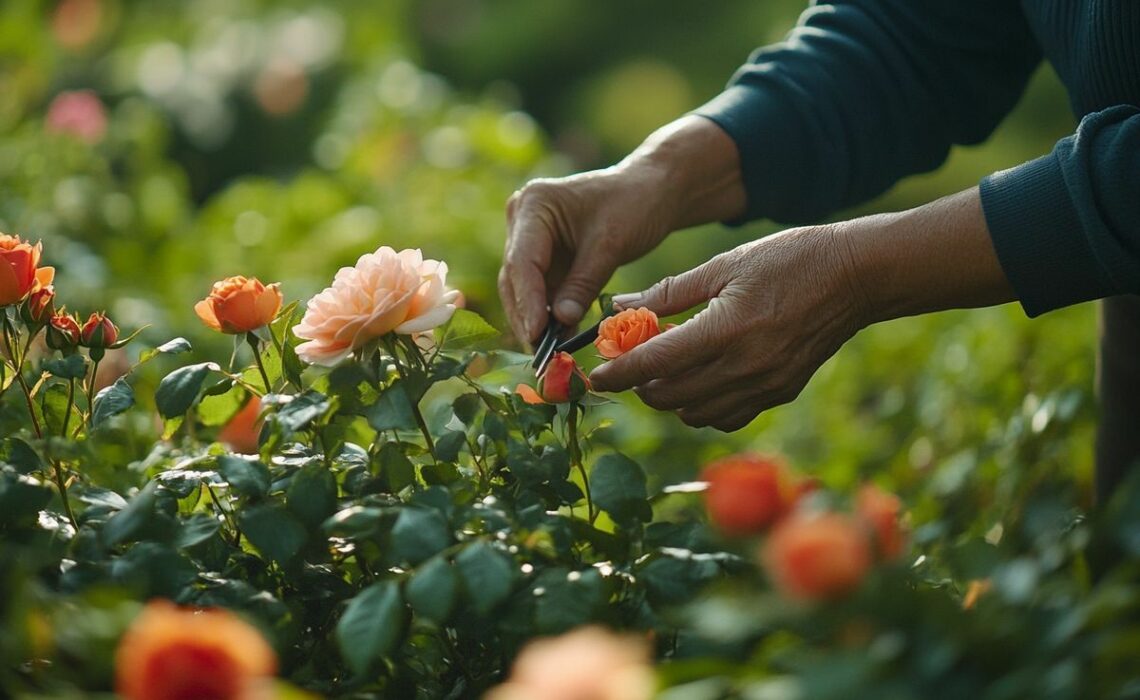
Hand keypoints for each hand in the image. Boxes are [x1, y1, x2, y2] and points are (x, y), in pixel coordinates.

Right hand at [498, 115, 747, 343]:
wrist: (649, 192)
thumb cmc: (635, 204)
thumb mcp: (611, 244)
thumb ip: (583, 282)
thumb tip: (560, 322)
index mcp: (534, 204)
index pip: (523, 260)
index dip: (528, 300)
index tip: (536, 334)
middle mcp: (521, 220)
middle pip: (516, 278)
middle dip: (528, 317)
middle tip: (541, 356)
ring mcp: (529, 241)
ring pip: (523, 290)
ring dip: (535, 322)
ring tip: (548, 356)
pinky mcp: (543, 259)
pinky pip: (541, 292)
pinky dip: (549, 317)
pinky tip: (559, 343)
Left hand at [588, 225, 865, 430]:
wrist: (856, 277)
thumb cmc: (788, 260)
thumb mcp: (723, 266)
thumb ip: (667, 292)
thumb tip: (619, 306)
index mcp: (727, 329)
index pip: (655, 364)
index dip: (619, 373)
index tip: (595, 374)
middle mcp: (745, 366)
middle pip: (669, 396)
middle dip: (640, 383)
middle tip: (635, 358)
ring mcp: (765, 386)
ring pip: (694, 413)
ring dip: (670, 395)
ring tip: (670, 363)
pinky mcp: (779, 393)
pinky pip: (726, 416)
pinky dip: (702, 406)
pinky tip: (702, 377)